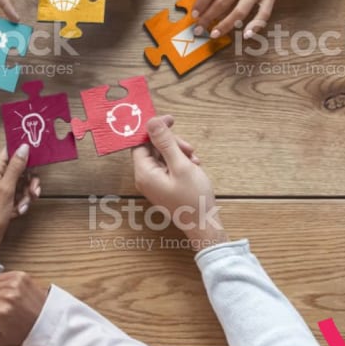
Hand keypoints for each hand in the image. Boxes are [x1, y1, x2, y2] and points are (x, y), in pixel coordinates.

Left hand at [0, 144, 39, 255]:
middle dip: (30, 179)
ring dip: (28, 193)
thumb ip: (16, 167)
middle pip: (22, 167)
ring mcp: (4, 187)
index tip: (39, 155)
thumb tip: (24, 147)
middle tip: (32, 190)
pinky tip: (19, 210)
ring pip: (25, 182)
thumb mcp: (6, 189)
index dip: (25, 151)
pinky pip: (22, 194)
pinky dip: (24, 202)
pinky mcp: (8, 198)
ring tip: (23, 204)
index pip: (11, 150)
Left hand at [130, 115, 222, 250]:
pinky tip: (194, 167)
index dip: (155, 129)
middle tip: (189, 148)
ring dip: (179, 153)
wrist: (203, 224)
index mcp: (144, 173)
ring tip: (195, 160)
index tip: (171, 121)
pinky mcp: (163, 186)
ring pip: (162, 156)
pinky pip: (168, 166)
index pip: (140, 142)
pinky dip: (180, 163)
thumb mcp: (181, 165)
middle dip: (171, 143)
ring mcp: (154, 183)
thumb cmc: (193, 198)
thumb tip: (151, 122)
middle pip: (152, 148)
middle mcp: (145, 178)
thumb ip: (165, 143)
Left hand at [192, 0, 290, 40]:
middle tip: (199, 28)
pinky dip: (255, 26)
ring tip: (214, 34)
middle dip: (208, 18)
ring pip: (240, 12)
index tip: (195, 14)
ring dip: (225, 25)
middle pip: (222, 3)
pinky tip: (247, 34)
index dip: (201, 3)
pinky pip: (264, 14)